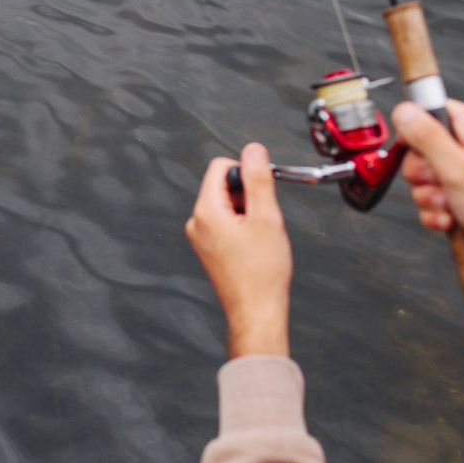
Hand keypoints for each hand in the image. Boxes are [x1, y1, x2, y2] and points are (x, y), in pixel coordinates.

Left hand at [186, 143, 291, 357]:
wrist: (256, 311)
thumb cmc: (261, 273)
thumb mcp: (266, 216)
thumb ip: (258, 178)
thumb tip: (253, 151)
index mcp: (205, 211)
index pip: (220, 167)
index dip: (246, 173)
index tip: (262, 190)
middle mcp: (197, 222)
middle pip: (224, 185)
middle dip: (248, 195)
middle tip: (262, 220)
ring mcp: (201, 237)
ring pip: (227, 205)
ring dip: (247, 212)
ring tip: (259, 237)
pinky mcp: (209, 249)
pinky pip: (226, 223)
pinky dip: (243, 227)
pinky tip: (254, 246)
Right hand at [393, 99, 463, 326]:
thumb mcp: (459, 168)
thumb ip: (427, 137)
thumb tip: (405, 110)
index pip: (436, 112)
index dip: (418, 130)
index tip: (419, 150)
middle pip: (423, 149)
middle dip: (423, 173)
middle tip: (442, 183)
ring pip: (425, 179)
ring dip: (430, 197)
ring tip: (452, 205)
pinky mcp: (463, 201)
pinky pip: (432, 202)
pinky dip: (436, 213)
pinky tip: (452, 220)